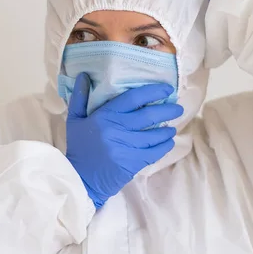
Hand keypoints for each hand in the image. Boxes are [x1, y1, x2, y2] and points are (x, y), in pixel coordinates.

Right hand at [65, 73, 182, 208]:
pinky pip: (154, 152)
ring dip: (167, 130)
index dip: (152, 91)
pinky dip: (164, 146)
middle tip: (178, 107)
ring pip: (154, 135)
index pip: (132, 98)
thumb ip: (80, 97)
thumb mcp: (75, 120)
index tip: (166, 89)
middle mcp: (116, 129)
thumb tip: (84, 75)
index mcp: (103, 116)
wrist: (81, 179)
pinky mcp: (132, 163)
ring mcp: (125, 147)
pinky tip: (168, 141)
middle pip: (148, 115)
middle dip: (167, 110)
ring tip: (173, 126)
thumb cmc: (79, 147)